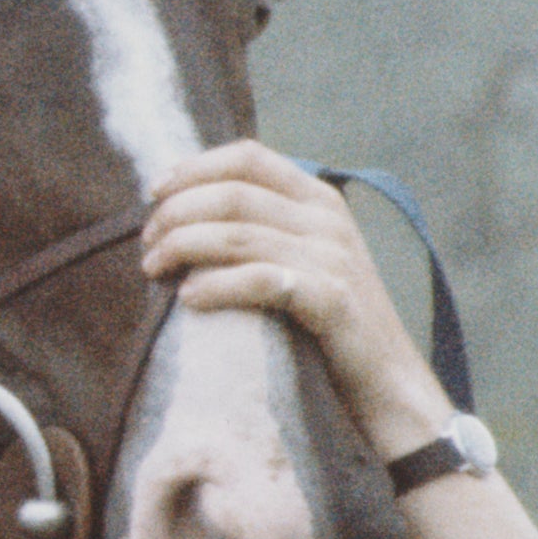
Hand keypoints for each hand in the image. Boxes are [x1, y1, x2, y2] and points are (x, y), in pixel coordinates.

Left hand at [136, 141, 457, 458]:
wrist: (389, 381)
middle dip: (177, 214)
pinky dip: (215, 286)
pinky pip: (258, 280)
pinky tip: (188, 298)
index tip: (153, 194)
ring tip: (153, 269)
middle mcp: (328, 220)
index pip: (248, 157)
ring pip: (237, 234)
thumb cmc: (328, 321)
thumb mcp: (304, 258)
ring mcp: (332, 258)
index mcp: (319, 199)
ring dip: (182, 247)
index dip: (193, 169)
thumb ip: (262, 228)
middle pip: (233, 194)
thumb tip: (183, 215)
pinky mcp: (330, 299)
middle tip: (148, 244)